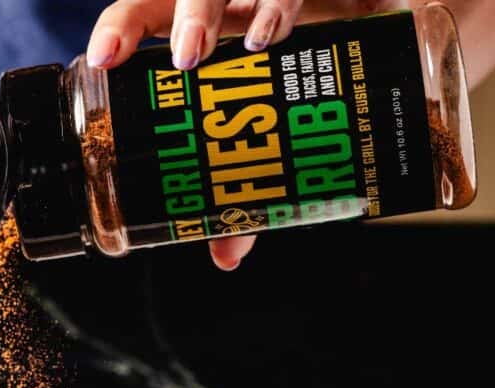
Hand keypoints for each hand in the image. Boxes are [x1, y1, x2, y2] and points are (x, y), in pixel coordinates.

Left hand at [87, 0, 305, 270]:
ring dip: (214, 11)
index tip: (102, 60)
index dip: (118, 31)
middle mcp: (224, 4)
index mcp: (197, 34)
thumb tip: (227, 255)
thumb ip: (247, 189)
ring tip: (230, 48)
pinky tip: (272, 33)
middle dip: (178, 17)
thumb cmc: (309, 87)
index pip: (141, 17)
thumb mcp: (275, 135)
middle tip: (187, 59)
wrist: (392, 39)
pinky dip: (278, 2)